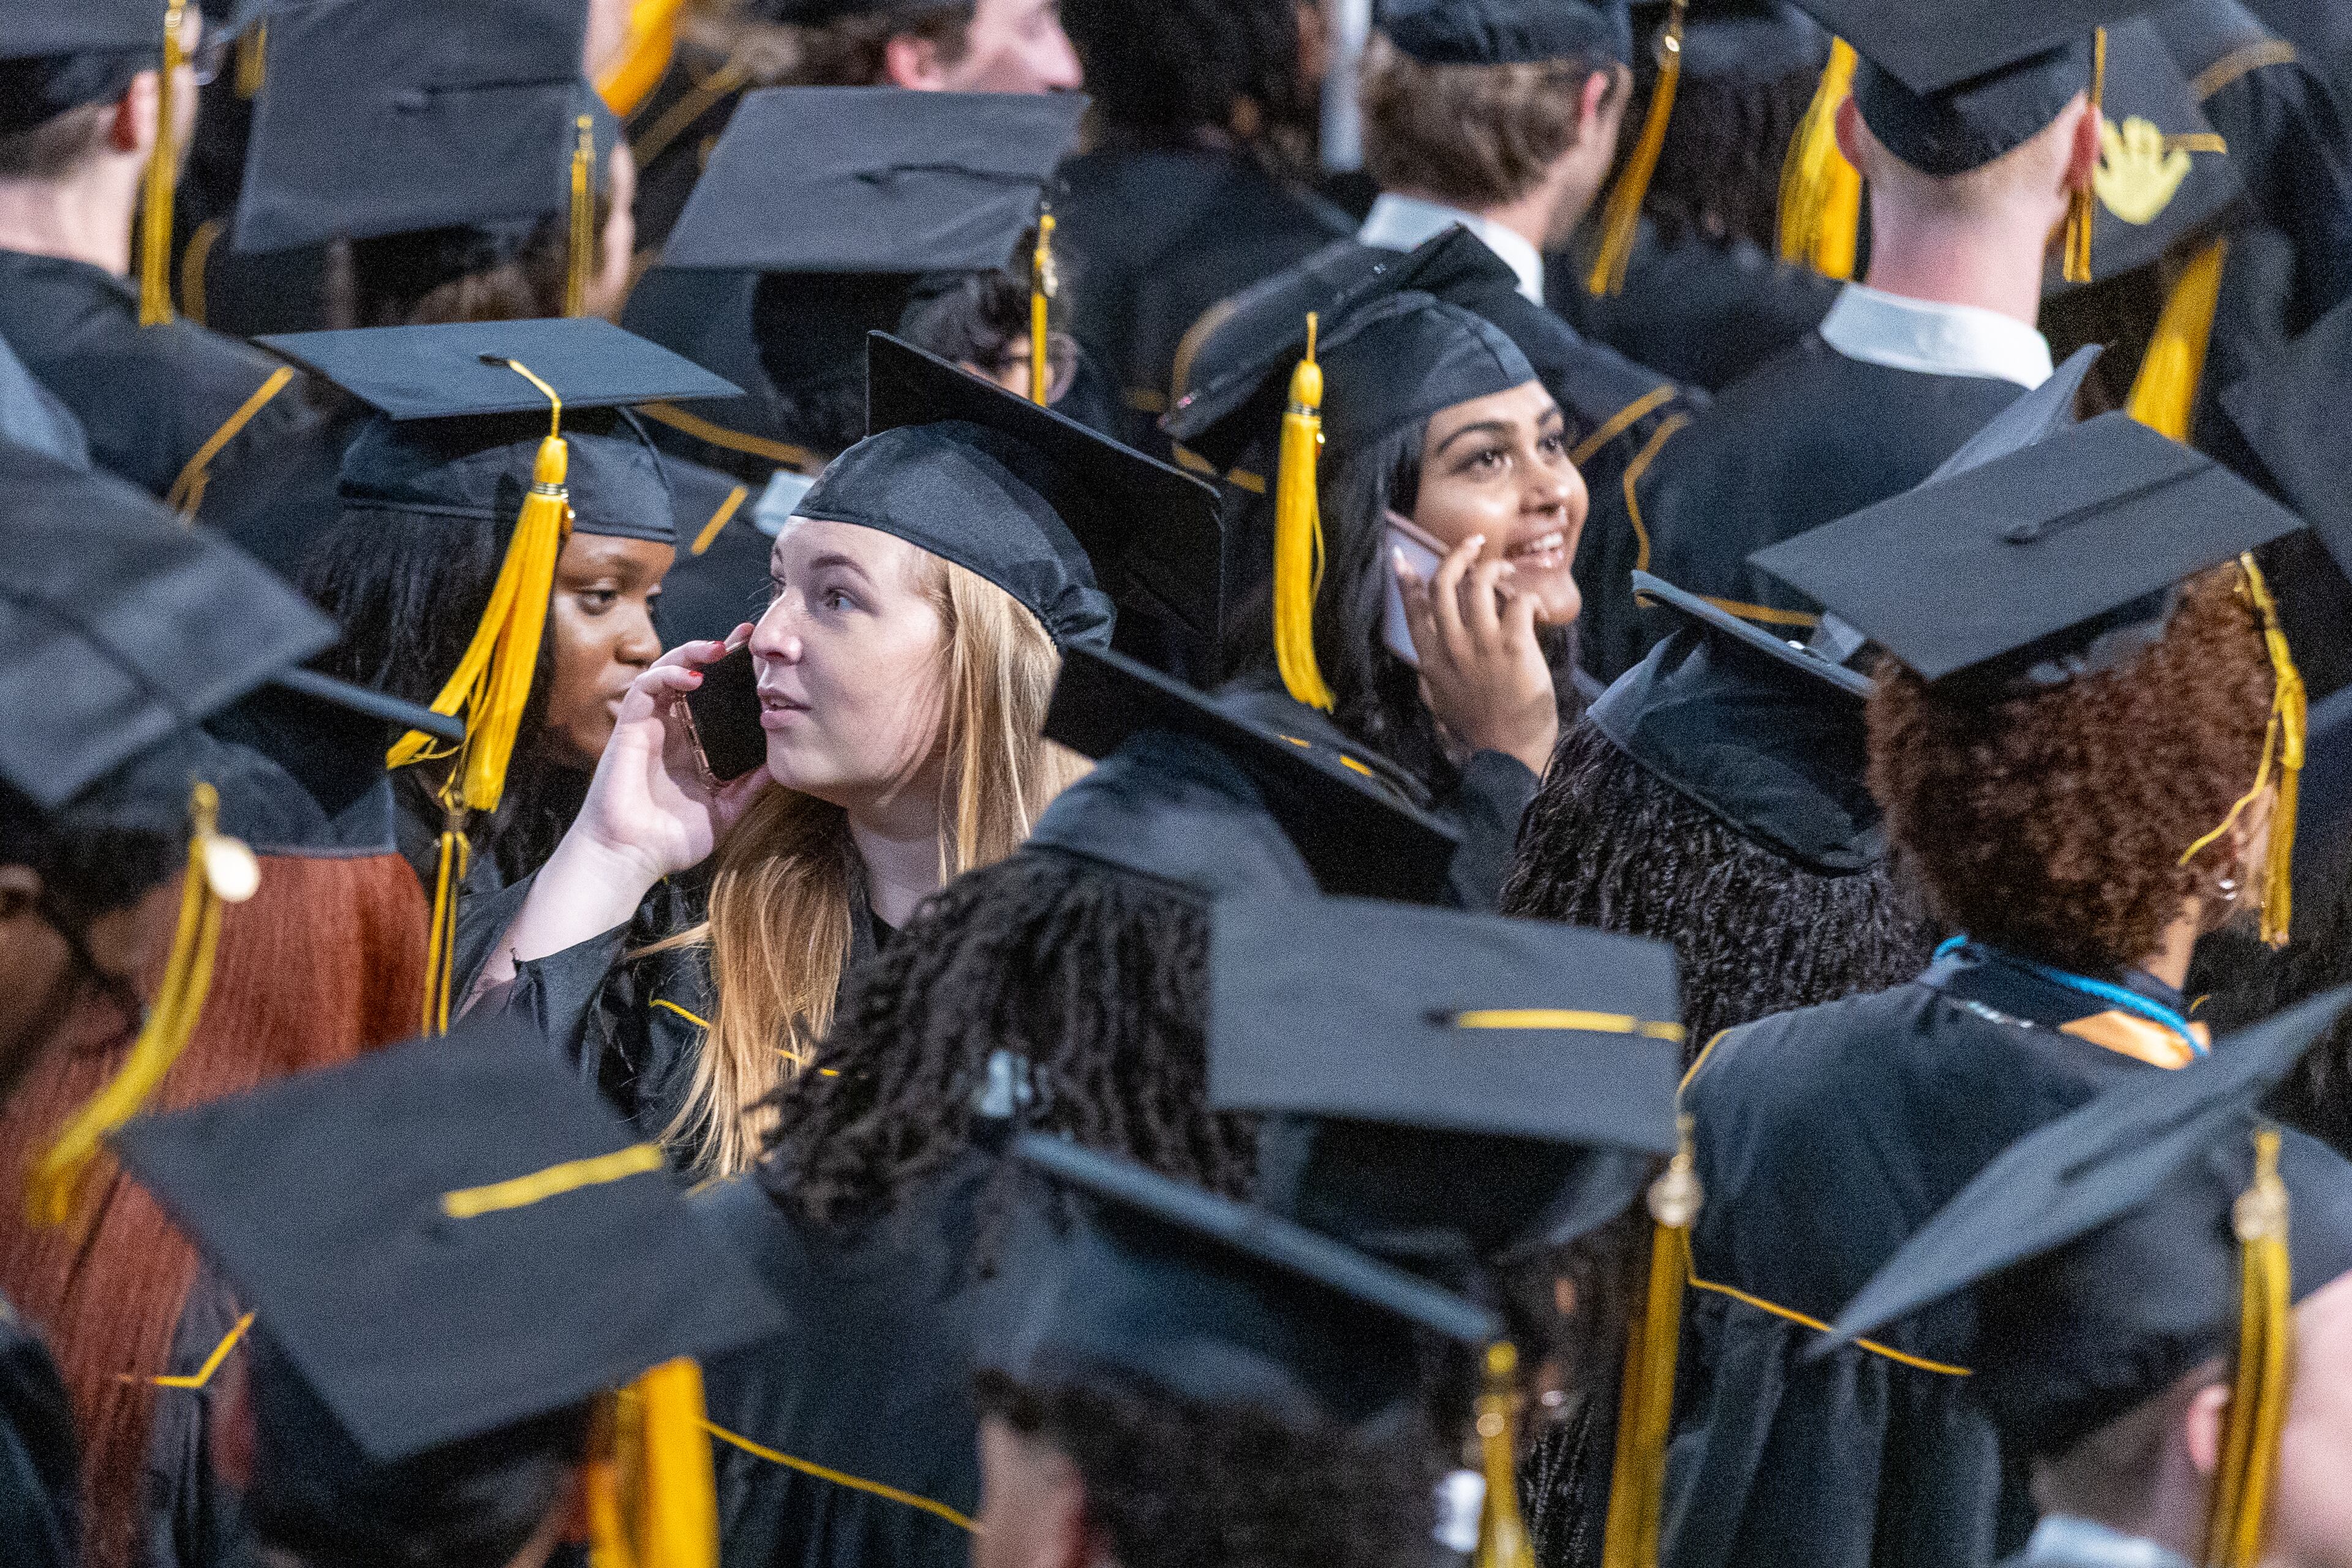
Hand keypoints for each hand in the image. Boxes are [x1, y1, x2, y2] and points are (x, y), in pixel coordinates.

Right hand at [566, 624, 773, 889]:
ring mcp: (650, 726)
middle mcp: (672, 730)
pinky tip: (693, 676)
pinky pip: (644, 689)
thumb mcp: (726, 810)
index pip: (715, 698)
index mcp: (694, 744)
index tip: (762, 659)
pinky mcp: (629, 728)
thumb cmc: (670, 840)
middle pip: (693, 675)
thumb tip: (783, 762)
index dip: (735, 675)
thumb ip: (750, 785)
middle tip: (746, 636)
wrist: (629, 858)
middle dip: (717, 651)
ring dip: (691, 653)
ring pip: (666, 671)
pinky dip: (667, 675)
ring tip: (719, 648)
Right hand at [1395, 536, 1559, 777]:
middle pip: (1444, 584)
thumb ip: (1431, 680)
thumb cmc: (1478, 733)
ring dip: (1494, 568)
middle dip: (1456, 555)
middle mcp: (1452, 646)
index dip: (1407, 579)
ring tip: (1506, 570)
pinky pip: (1519, 602)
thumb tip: (1425, 666)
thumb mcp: (1441, 704)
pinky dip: (1528, 598)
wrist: (1508, 754)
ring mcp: (1483, 644)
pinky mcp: (1515, 645)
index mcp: (1431, 660)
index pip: (1414, 608)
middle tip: (1472, 544)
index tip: (1401, 556)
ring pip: (1480, 583)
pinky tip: (1535, 608)